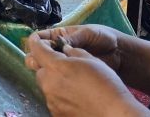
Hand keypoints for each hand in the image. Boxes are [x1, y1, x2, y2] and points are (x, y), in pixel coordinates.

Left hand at [25, 32, 146, 116]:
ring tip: (74, 83)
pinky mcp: (56, 113)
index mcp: (55, 67)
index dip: (36, 42)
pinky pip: (53, 99)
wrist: (113, 113)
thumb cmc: (105, 84)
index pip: (36, 49)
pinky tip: (76, 95)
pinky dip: (60, 95)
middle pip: (40, 70)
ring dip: (54, 81)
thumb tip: (64, 50)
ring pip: (46, 85)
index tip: (39, 40)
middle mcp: (49, 84)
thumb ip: (73, 51)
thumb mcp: (90, 59)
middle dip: (48, 66)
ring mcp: (51, 101)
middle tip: (64, 65)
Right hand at [29, 25, 122, 71]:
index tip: (36, 48)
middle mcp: (57, 50)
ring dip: (44, 70)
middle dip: (36, 58)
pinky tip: (60, 81)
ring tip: (52, 72)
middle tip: (42, 63)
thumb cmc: (103, 38)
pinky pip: (57, 79)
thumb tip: (58, 42)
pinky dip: (55, 80)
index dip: (35, 42)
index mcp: (59, 35)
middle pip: (37, 55)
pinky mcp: (69, 76)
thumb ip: (73, 38)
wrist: (119, 54)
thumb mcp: (88, 33)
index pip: (39, 38)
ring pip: (44, 68)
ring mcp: (63, 64)